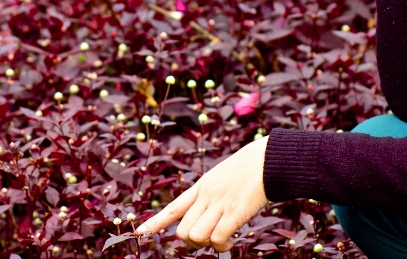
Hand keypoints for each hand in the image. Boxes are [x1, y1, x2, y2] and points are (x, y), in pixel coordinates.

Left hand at [136, 136, 269, 252]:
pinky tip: (230, 242)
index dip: (156, 222)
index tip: (140, 232)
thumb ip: (210, 194)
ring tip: (221, 240)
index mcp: (201, 187)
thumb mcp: (222, 177)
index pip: (173, 207)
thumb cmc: (249, 170)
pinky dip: (222, 246)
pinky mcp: (234, 212)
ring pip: (196, 236)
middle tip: (208, 239)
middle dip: (192, 242)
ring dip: (207, 244)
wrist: (266, 159)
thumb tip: (206, 214)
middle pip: (183, 230)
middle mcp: (205, 196)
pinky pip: (217, 238)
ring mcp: (218, 204)